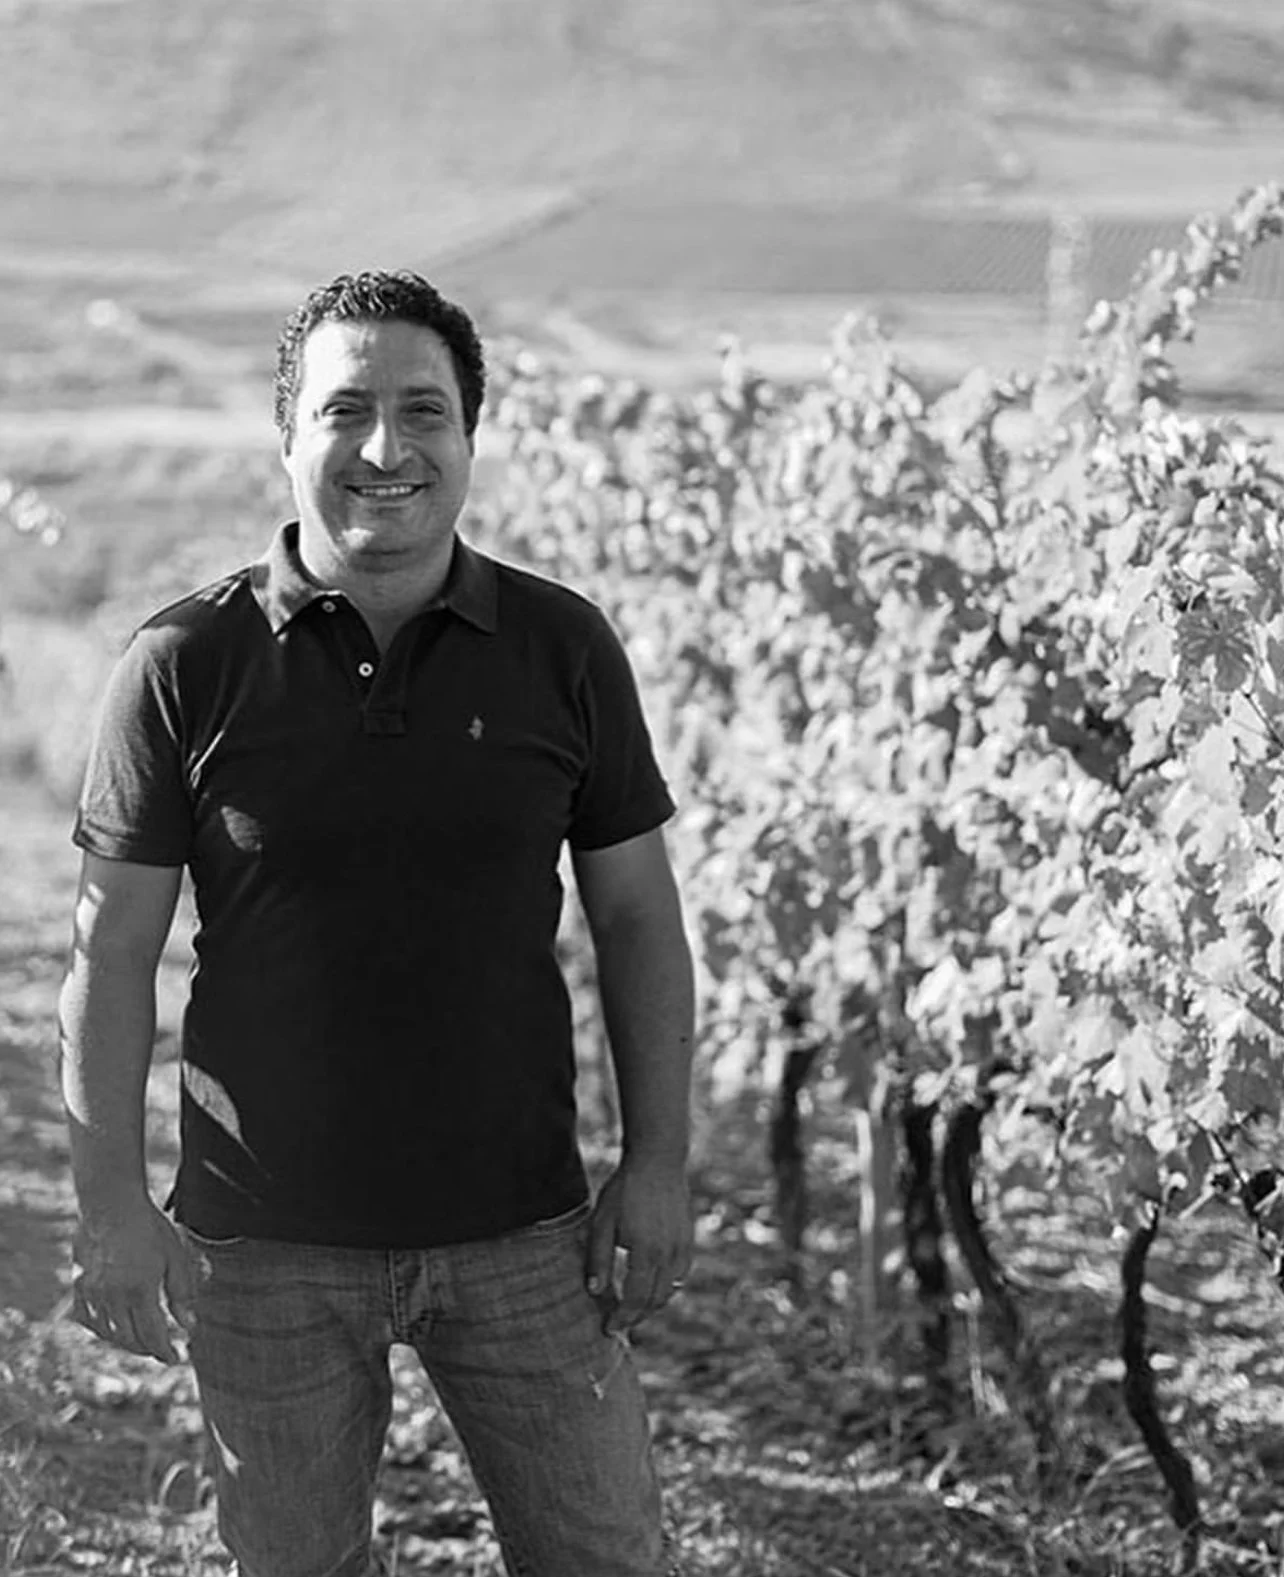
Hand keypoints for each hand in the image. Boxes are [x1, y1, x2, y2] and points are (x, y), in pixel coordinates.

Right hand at [69, 1200, 195, 1363]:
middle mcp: (113, 1296)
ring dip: (126, 1343)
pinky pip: (88, 1321)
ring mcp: (92, 1293)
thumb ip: (182, 1293)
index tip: (176, 1359)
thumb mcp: (175, 1256)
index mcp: (140, 1290)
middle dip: (148, 1350)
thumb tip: (189, 1326)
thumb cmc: (149, 1227)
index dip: (165, 1352)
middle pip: (129, 1339)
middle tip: (162, 1351)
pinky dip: (103, 1330)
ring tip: (143, 1341)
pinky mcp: (79, 1287)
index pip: (153, 1335)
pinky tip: (114, 1329)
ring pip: (108, 1333)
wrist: (111, 1204)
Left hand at [585, 1158, 692, 1334]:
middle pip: (654, 1301)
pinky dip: (666, 1288)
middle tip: (618, 1323)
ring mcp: (681, 1248)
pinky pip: (680, 1276)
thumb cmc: (625, 1189)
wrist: (658, 1161)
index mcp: (645, 1252)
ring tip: (632, 1308)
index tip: (607, 1329)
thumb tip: (594, 1291)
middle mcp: (668, 1255)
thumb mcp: (602, 1221)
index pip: (634, 1299)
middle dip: (635, 1317)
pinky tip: (652, 1285)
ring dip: (651, 1305)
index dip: (621, 1318)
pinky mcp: (688, 1240)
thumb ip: (598, 1258)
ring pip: (669, 1291)